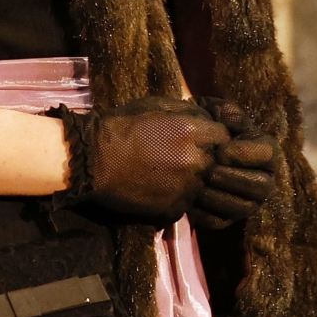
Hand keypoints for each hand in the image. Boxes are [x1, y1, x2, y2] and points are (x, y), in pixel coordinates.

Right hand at [64, 98, 228, 224]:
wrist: (93, 161)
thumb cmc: (121, 127)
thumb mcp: (156, 107)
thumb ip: (186, 113)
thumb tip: (206, 118)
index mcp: (192, 132)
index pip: (223, 137)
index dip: (213, 138)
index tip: (203, 141)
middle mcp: (195, 161)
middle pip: (217, 163)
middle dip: (205, 160)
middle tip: (183, 158)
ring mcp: (186, 188)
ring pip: (203, 186)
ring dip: (192, 181)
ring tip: (169, 175)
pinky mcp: (174, 209)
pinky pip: (186, 204)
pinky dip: (177, 197)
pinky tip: (159, 189)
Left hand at [188, 104, 276, 229]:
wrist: (190, 148)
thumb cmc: (210, 126)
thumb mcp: (217, 112)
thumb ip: (225, 112)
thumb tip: (229, 120)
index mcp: (266, 152)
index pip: (268, 154)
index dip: (245, 154)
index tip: (221, 150)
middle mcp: (264, 180)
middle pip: (260, 187)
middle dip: (233, 179)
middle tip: (209, 171)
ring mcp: (248, 202)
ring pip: (242, 208)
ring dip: (219, 197)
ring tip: (198, 185)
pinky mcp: (228, 219)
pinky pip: (220, 222)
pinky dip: (204, 214)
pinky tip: (189, 201)